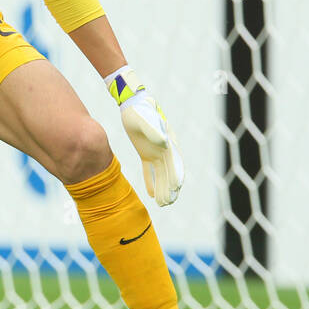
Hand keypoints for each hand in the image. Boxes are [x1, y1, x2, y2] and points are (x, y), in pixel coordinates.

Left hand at [107, 68, 184, 206]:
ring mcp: (156, 152)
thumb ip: (153, 130)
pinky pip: (149, 171)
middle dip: (169, 188)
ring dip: (161, 188)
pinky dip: (150, 181)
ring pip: (160, 174)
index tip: (176, 188)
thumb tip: (164, 143)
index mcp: (169, 141)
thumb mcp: (145, 119)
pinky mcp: (146, 154)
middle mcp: (166, 149)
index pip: (175, 161)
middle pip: (169, 172)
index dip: (176, 175)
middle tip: (168, 202)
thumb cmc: (140, 110)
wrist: (133, 104)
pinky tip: (151, 195)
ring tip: (162, 204)